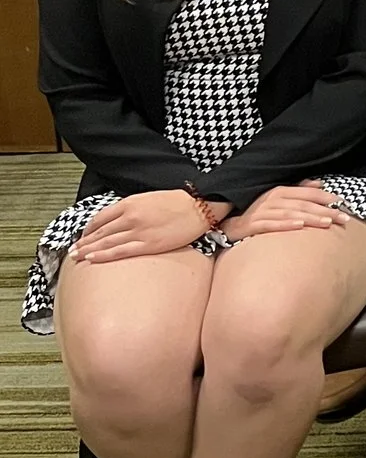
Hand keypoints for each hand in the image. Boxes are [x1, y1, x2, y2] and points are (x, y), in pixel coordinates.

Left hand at [72, 189, 222, 263]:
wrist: (200, 207)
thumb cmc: (178, 202)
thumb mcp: (150, 198)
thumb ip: (131, 207)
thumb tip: (116, 219)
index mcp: (131, 203)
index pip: (100, 217)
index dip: (88, 228)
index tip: (83, 235)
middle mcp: (130, 217)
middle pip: (99, 231)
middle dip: (83, 242)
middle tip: (72, 250)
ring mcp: (138, 231)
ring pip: (106, 242)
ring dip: (88, 250)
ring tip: (76, 257)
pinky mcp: (148, 244)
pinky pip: (119, 251)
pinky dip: (103, 255)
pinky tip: (92, 258)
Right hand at [226, 180, 351, 237]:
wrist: (227, 226)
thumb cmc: (258, 213)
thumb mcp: (278, 200)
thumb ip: (298, 191)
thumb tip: (319, 184)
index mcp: (280, 191)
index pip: (307, 193)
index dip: (326, 198)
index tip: (343, 203)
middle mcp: (271, 199)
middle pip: (303, 204)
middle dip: (325, 210)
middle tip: (343, 217)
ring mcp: (261, 211)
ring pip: (290, 214)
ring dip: (310, 218)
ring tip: (327, 222)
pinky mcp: (251, 225)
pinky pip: (270, 225)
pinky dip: (285, 224)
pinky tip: (299, 225)